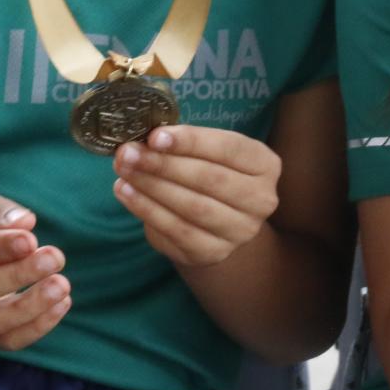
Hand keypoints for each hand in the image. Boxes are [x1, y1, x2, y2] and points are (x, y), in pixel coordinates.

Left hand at [114, 125, 281, 268]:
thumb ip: (184, 144)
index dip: (191, 141)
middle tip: (128, 153)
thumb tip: (143, 141)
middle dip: (163, 164)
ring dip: (152, 187)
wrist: (216, 224)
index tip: (154, 136)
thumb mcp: (208, 153)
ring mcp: (241, 231)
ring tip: (124, 171)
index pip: (228, 148)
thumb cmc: (209, 175)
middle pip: (209, 178)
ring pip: (192, 206)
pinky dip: (147, 210)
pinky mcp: (214, 253)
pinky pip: (177, 231)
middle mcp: (262, 200)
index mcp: (265, 165)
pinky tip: (127, 193)